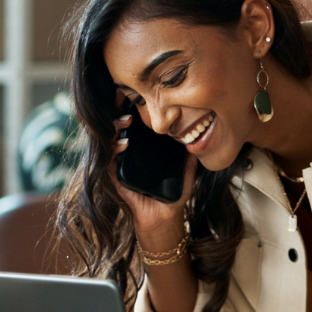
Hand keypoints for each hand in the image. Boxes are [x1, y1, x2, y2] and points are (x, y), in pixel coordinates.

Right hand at [108, 110, 197, 235]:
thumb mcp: (187, 170)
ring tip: (126, 120)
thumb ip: (191, 155)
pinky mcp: (115, 176)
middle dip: (120, 110)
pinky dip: (115, 149)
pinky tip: (124, 143)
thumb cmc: (172, 193)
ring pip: (111, 139)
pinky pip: (110, 160)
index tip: (135, 94)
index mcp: (144, 148)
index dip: (132, 107)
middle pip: (120, 126)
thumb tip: (201, 139)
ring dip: (116, 127)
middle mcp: (130, 152)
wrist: (164, 217)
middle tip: (125, 101)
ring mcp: (121, 163)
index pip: (136, 123)